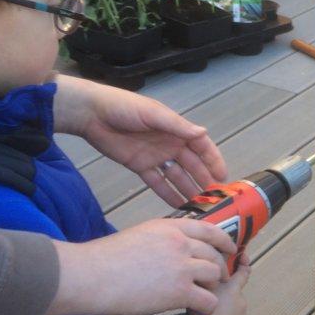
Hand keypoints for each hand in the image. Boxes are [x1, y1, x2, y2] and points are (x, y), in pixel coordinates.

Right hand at [48, 218, 236, 314]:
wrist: (90, 276)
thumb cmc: (103, 259)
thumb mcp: (138, 236)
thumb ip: (160, 240)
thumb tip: (169, 250)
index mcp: (170, 228)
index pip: (209, 229)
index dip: (224, 240)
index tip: (231, 248)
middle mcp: (181, 243)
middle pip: (214, 254)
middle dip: (220, 268)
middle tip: (218, 279)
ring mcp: (182, 266)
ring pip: (215, 275)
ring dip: (213, 287)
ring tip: (204, 296)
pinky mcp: (180, 290)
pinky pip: (209, 299)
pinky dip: (207, 307)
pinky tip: (198, 311)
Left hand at [52, 74, 226, 206]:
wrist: (91, 114)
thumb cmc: (124, 107)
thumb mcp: (153, 113)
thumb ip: (178, 126)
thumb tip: (203, 132)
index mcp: (176, 129)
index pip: (201, 147)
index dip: (213, 161)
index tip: (223, 177)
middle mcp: (170, 144)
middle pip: (192, 165)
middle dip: (204, 179)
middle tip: (215, 197)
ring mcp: (156, 156)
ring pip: (177, 176)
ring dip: (189, 189)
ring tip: (200, 206)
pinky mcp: (140, 166)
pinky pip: (157, 183)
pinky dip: (168, 194)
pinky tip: (179, 206)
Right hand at [195, 260, 249, 314]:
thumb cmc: (200, 312)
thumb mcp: (201, 287)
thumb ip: (208, 275)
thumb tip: (211, 266)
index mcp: (233, 288)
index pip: (243, 272)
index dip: (243, 263)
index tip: (243, 257)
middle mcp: (241, 301)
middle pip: (234, 292)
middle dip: (225, 292)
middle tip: (210, 295)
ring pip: (233, 307)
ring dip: (225, 306)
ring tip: (209, 312)